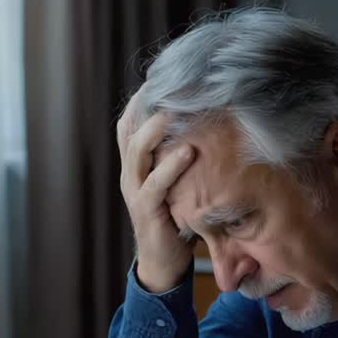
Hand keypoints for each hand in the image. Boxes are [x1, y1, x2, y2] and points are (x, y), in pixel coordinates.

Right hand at [116, 92, 194, 292]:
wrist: (164, 262)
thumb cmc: (177, 216)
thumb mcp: (178, 181)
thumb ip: (182, 156)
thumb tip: (208, 123)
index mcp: (135, 163)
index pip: (130, 121)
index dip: (142, 98)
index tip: (163, 75)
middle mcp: (129, 172)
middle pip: (130, 129)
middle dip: (148, 104)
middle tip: (171, 84)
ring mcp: (134, 191)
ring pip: (137, 151)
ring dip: (156, 129)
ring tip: (175, 111)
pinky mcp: (146, 211)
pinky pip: (154, 185)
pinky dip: (170, 167)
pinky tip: (189, 151)